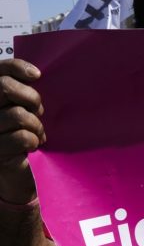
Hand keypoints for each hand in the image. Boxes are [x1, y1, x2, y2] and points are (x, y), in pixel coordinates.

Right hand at [0, 59, 43, 203]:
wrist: (14, 178)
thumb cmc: (19, 138)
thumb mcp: (20, 111)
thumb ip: (19, 94)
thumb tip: (33, 74)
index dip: (16, 68)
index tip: (36, 75)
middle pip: (4, 87)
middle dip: (31, 98)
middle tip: (38, 111)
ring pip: (18, 115)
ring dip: (36, 125)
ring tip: (37, 134)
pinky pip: (21, 137)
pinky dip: (33, 141)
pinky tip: (31, 146)